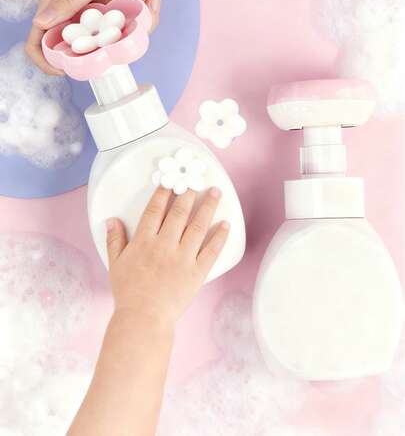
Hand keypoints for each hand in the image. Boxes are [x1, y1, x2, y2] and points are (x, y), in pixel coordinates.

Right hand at [26, 0, 168, 74]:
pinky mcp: (125, 13)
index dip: (48, 59)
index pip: (41, 38)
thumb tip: (43, 24)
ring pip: (111, 46)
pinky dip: (147, 21)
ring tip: (141, 9)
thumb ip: (69, 0)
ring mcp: (103, 15)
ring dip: (130, 37)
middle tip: (118, 38)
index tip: (65, 69)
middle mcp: (80, 11)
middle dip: (100, 53)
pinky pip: (134, 32)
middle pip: (80, 50)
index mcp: (60, 0)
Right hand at [106, 187, 230, 324]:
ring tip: (216, 191)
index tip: (172, 180)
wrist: (144, 319)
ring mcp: (183, 258)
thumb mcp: (115, 264)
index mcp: (144, 242)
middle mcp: (164, 245)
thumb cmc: (128, 293)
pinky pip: (211, 250)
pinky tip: (226, 224)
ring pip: (198, 226)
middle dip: (189, 192)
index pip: (155, 210)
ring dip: (208, 207)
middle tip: (197, 178)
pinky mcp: (197, 272)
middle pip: (179, 212)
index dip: (164, 192)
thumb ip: (114, 240)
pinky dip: (220, 236)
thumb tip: (111, 220)